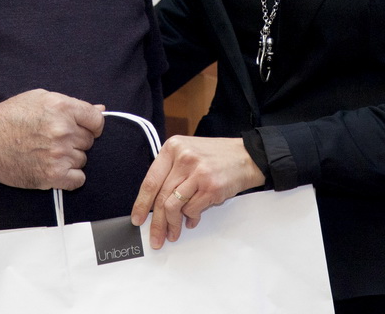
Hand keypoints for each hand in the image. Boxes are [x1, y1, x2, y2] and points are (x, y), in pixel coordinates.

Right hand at [0, 89, 104, 189]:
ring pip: (82, 159)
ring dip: (71, 158)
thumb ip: (71, 104)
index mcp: (62, 108)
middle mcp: (63, 130)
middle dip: (77, 140)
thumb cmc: (10, 118)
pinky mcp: (52, 175)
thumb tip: (99, 109)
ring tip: (50, 152)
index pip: (97, 119)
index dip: (92, 124)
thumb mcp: (41, 98)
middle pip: (89, 140)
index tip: (86, 128)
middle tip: (56, 140)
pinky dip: (70, 177)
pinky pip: (78, 180)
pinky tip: (57, 169)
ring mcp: (59, 153)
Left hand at [130, 135, 264, 248]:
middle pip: (161, 197)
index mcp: (173, 147)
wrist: (246, 156)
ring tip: (173, 234)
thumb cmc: (216, 157)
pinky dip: (190, 219)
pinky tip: (192, 220)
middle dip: (156, 222)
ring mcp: (197, 172)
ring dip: (172, 225)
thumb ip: (171, 172)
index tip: (137, 218)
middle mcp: (183, 158)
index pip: (150, 180)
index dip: (142, 203)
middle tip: (155, 237)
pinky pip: (192, 210)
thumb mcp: (188, 153)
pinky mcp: (210, 186)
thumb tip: (155, 203)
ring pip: (173, 206)